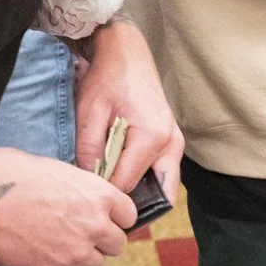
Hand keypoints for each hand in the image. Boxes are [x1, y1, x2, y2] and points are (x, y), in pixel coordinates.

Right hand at [0, 147, 135, 265]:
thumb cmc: (8, 173)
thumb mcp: (53, 168)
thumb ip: (77, 188)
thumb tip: (81, 196)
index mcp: (98, 195)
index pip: (128, 215)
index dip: (116, 217)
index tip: (104, 218)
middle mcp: (94, 225)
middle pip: (117, 245)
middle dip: (101, 241)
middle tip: (79, 234)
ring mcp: (76, 251)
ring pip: (96, 265)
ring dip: (81, 258)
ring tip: (57, 246)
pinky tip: (44, 257)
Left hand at [73, 21, 183, 200]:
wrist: (127, 53)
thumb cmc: (107, 78)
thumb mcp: (89, 112)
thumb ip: (89, 149)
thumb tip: (89, 181)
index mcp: (151, 137)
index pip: (127, 183)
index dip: (106, 193)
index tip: (88, 196)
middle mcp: (171, 144)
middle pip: (156, 194)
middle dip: (134, 205)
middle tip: (110, 212)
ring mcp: (176, 144)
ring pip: (165, 188)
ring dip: (145, 197)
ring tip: (118, 201)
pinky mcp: (174, 143)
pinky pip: (165, 174)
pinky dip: (150, 184)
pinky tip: (127, 183)